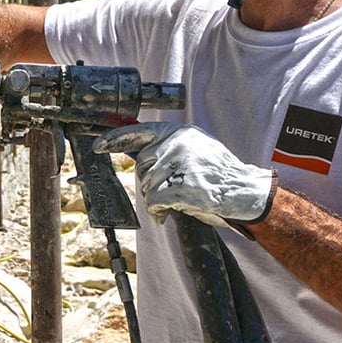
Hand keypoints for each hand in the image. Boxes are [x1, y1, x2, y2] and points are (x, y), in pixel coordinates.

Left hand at [93, 122, 275, 227]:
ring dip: (158, 198)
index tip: (98, 145)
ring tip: (180, 199)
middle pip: (141, 165)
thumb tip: (138, 152)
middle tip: (172, 188)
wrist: (243, 191)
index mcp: (177, 132)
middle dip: (151, 181)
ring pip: (147, 186)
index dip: (114, 139)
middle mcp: (175, 144)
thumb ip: (169, 146)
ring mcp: (176, 165)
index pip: (137, 131)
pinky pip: (154, 202)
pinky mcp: (178, 188)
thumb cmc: (218, 173)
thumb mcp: (195, 147)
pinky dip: (160, 211)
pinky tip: (173, 210)